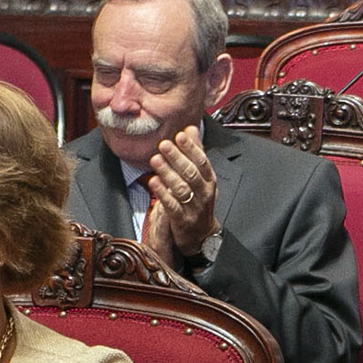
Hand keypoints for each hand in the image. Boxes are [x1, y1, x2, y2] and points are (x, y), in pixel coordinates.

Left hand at [145, 123, 219, 265]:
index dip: (191, 148)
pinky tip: (153, 182)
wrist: (200, 234)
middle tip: (163, 145)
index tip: (180, 135)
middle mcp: (204, 193)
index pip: (202, 161)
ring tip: (155, 160)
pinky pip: (173, 205)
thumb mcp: (201, 176)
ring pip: (182, 188)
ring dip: (168, 173)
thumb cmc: (198, 199)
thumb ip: (195, 152)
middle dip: (177, 158)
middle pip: (191, 173)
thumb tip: (190, 128)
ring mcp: (194, 207)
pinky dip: (163, 193)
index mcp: (209, 180)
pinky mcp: (182, 220)